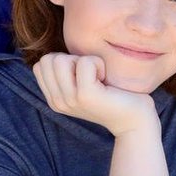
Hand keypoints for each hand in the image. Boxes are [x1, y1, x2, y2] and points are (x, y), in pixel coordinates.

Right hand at [33, 53, 156, 136]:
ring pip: (61, 59)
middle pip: (48, 60)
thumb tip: (57, 53)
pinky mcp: (86, 95)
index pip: (41, 64)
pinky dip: (99, 64)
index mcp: (54, 99)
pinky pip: (85, 62)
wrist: (135, 122)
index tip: (83, 75)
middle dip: (72, 59)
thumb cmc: (114, 97)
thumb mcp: (83, 87)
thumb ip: (67, 74)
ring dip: (85, 61)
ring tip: (99, 78)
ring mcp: (70, 99)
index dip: (63, 61)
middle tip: (92, 75)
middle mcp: (58, 102)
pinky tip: (107, 80)